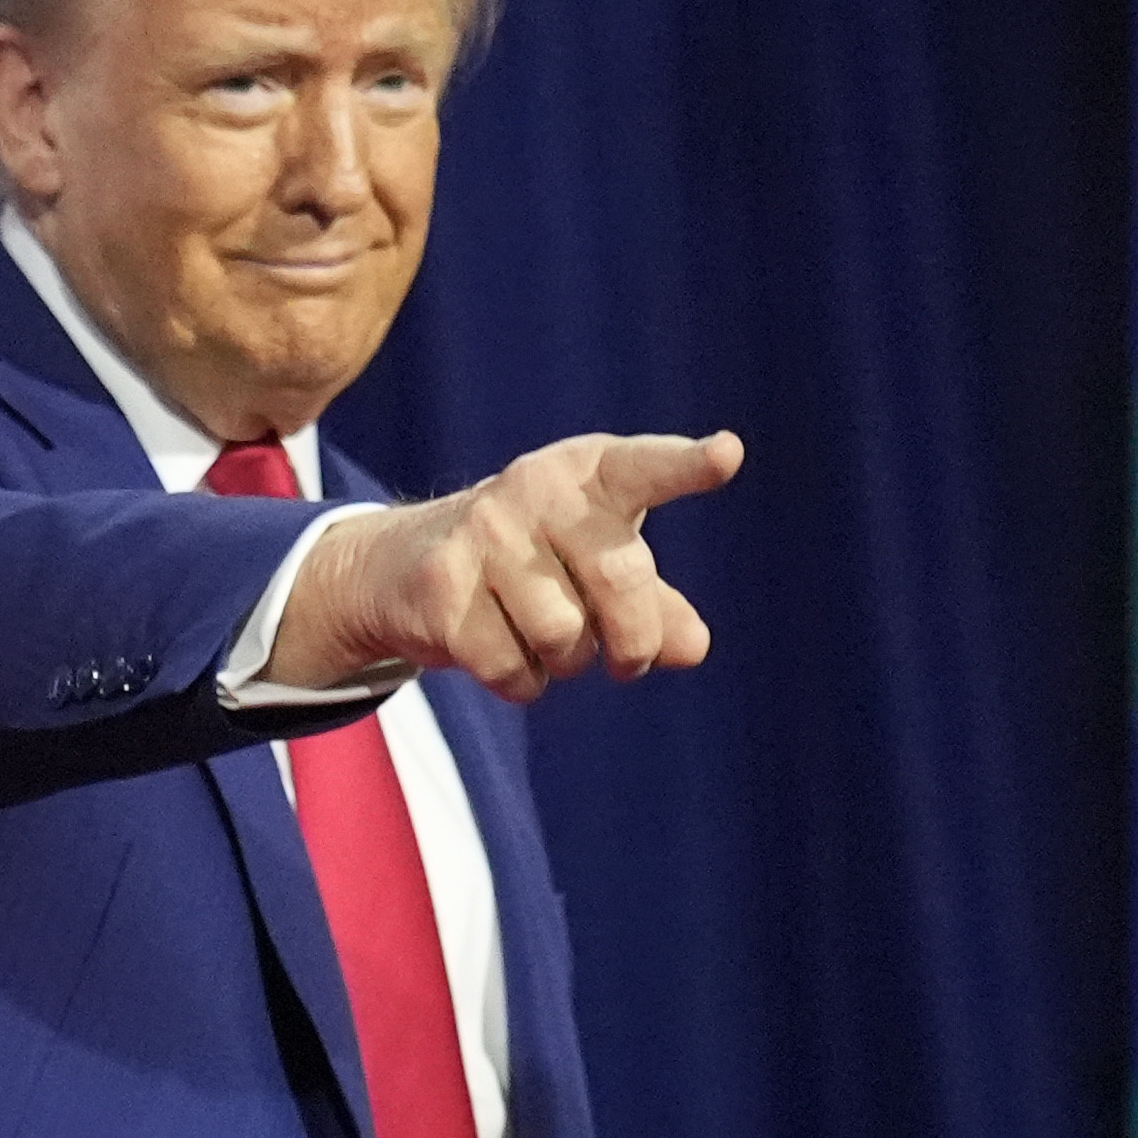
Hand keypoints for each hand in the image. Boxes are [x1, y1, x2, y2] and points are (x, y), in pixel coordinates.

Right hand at [271, 430, 742, 700]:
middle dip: (634, 641)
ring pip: (564, 636)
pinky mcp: (443, 585)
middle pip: (620, 580)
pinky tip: (501, 650)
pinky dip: (522, 682)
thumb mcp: (602, 571)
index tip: (727, 455)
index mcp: (590, 473)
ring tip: (546, 639)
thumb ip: (657, 607)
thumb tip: (693, 646)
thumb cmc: (539, 563)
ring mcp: (484, 532)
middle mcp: (537, 487)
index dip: (686, 466)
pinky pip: (513, 668)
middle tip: (629, 662)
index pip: (646, 468)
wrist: (410, 565)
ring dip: (569, 663)